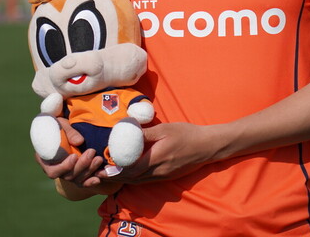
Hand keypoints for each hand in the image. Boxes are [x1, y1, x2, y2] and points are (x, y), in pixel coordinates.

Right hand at [35, 117, 103, 186]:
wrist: (64, 129)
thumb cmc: (59, 126)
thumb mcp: (61, 125)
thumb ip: (69, 132)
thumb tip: (79, 141)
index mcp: (46, 160)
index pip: (53, 171)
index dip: (64, 167)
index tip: (74, 156)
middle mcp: (56, 170)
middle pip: (68, 176)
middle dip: (81, 166)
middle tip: (91, 152)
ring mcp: (67, 173)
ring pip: (77, 179)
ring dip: (89, 170)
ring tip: (99, 159)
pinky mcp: (77, 173)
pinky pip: (84, 181)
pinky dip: (92, 179)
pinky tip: (100, 177)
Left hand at [98, 122, 217, 184]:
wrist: (206, 146)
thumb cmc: (186, 134)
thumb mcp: (164, 129)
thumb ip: (145, 132)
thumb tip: (127, 129)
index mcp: (156, 158)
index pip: (131, 168)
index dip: (116, 169)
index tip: (104, 164)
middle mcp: (158, 171)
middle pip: (132, 178)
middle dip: (117, 176)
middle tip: (104, 170)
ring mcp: (163, 176)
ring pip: (139, 181)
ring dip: (126, 178)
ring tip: (113, 172)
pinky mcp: (167, 177)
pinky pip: (147, 180)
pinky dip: (136, 177)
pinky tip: (132, 171)